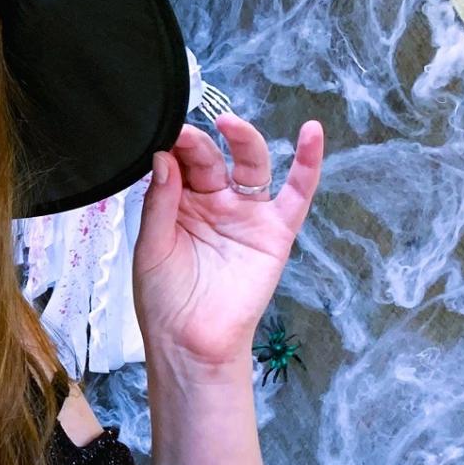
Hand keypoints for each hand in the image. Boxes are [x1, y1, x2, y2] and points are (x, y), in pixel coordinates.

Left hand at [135, 113, 325, 370]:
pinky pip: (297, 192)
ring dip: (243, 140)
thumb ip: (159, 202)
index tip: (162, 131)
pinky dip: (308, 162)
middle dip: (198, 143)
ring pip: (250, 165)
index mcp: (178, 205)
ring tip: (228, 123)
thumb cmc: (164, 300)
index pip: (178, 164)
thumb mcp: (151, 247)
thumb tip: (163, 158)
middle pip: (211, 159)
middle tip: (183, 132)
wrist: (189, 341)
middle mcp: (213, 203)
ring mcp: (245, 214)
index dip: (172, 147)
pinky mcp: (275, 230)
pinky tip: (312, 132)